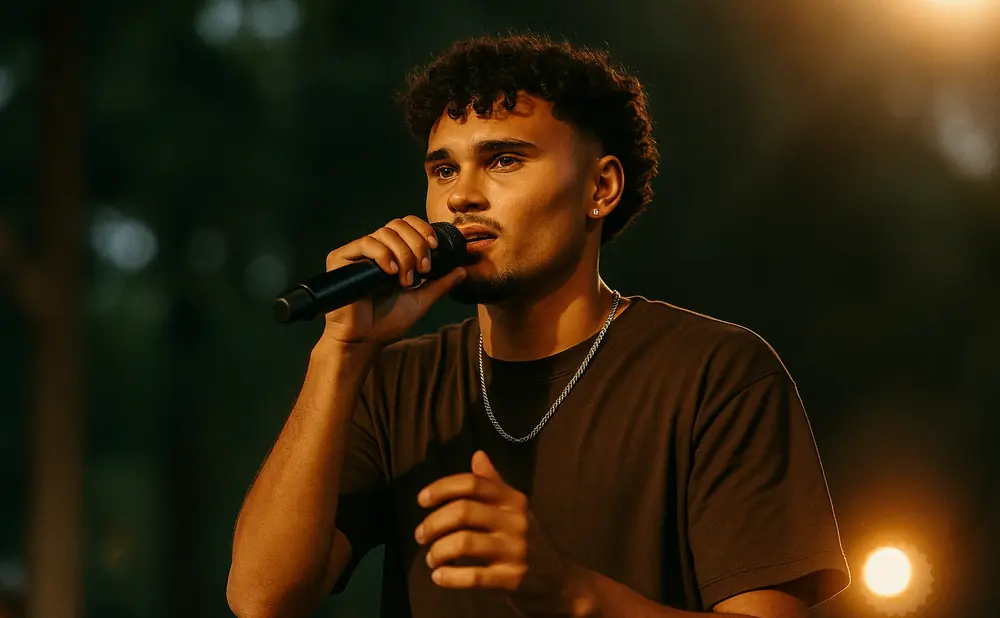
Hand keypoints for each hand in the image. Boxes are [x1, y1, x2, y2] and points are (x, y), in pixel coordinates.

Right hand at [319, 216, 466, 348]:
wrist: (364, 340)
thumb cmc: (387, 322)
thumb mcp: (421, 299)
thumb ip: (439, 284)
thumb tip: (462, 270)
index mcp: (392, 253)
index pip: (407, 225)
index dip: (422, 230)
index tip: (434, 247)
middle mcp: (374, 249)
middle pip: (398, 225)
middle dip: (416, 244)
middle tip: (422, 269)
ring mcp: (358, 253)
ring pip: (384, 233)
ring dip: (402, 254)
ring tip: (405, 279)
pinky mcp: (340, 258)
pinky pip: (365, 243)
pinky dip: (383, 255)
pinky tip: (390, 273)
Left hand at [415, 451, 592, 615]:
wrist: (560, 581)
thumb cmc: (529, 540)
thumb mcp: (516, 509)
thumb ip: (494, 483)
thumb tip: (477, 454)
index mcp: (513, 500)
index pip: (473, 484)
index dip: (442, 488)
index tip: (421, 500)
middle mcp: (515, 521)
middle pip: (463, 512)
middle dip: (434, 523)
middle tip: (420, 535)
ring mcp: (514, 550)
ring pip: (464, 543)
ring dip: (438, 550)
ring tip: (430, 558)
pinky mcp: (512, 579)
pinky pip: (473, 577)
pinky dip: (450, 577)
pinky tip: (439, 577)